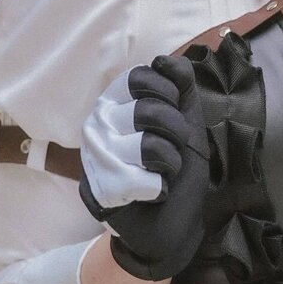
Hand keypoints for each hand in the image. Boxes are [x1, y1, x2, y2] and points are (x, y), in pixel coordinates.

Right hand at [79, 55, 209, 280]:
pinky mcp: (102, 189)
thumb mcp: (187, 120)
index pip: (141, 76)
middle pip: (149, 108)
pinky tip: (154, 193)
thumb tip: (166, 60)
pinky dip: (162, 188)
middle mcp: (97, 125)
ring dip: (171, 162)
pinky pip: (147, 179)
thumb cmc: (177, 168)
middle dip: (176, 131)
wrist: (174, 224)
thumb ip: (181, 87)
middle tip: (171, 150)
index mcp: (115, 103)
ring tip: (162, 172)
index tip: (173, 111)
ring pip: (149, 144)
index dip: (169, 93)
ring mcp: (96, 157)